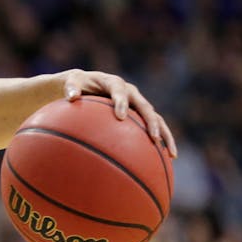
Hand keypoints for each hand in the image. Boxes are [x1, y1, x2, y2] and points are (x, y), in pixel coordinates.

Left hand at [61, 69, 178, 157]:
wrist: (87, 83)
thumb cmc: (76, 85)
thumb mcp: (70, 84)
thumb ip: (71, 88)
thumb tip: (71, 97)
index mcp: (113, 83)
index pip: (119, 90)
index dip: (121, 101)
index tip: (120, 117)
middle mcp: (130, 92)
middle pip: (145, 106)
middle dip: (150, 122)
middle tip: (153, 137)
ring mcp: (137, 103)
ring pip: (155, 118)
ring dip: (164, 134)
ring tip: (171, 153)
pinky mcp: (139, 114)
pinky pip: (153, 127)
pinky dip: (161, 141)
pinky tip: (166, 159)